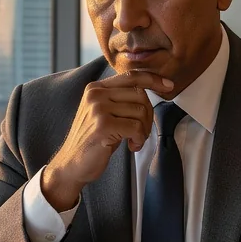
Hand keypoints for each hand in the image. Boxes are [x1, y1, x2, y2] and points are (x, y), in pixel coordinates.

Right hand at [41, 71, 173, 210]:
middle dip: (148, 116)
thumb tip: (149, 90)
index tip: (168, 85)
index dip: (153, 79)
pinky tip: (132, 146)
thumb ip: (120, 99)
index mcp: (95, 88)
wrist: (71, 164)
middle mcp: (95, 95)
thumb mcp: (103, 113)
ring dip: (143, 130)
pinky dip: (140, 139)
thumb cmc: (93, 141)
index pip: (131, 76)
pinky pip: (136, 127)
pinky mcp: (103, 125)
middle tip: (141, 132)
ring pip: (140, 112)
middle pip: (140, 95)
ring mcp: (98, 109)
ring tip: (134, 140)